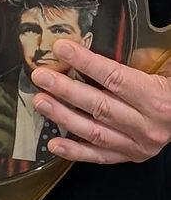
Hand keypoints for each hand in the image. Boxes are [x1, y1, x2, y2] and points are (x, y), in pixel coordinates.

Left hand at [31, 40, 170, 163]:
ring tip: (41, 102)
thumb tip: (101, 43)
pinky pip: (100, 156)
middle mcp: (147, 125)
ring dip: (64, 117)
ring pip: (95, 131)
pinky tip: (54, 144)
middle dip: (66, 90)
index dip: (85, 62)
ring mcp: (139, 144)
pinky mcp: (132, 156)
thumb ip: (137, 57)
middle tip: (41, 77)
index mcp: (156, 98)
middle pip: (99, 106)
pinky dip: (76, 151)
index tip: (61, 48)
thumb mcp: (161, 67)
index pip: (114, 78)